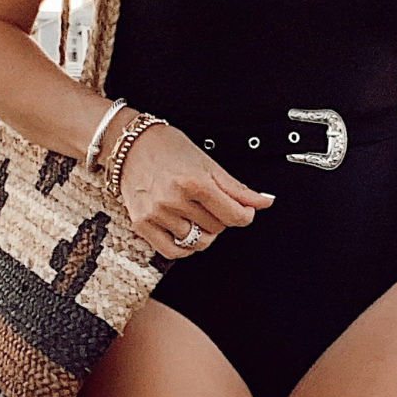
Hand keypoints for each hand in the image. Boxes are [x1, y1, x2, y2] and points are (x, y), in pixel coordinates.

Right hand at [116, 121, 273, 259]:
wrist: (131, 144)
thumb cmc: (170, 148)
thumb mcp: (208, 164)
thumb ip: (237, 188)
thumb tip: (265, 202)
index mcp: (195, 182)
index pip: (234, 216)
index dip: (245, 215)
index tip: (243, 211)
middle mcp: (174, 199)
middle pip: (217, 229)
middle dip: (220, 219)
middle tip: (209, 202)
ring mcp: (157, 213)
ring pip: (197, 242)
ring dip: (202, 232)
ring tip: (195, 213)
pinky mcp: (142, 224)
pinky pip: (172, 251)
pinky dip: (185, 247)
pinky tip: (186, 232)